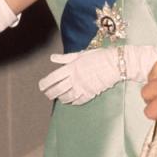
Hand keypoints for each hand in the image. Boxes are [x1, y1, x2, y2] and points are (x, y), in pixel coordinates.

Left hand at [39, 45, 156, 105]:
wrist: (115, 64)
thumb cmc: (98, 56)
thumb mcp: (80, 54)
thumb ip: (65, 58)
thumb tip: (52, 58)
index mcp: (71, 67)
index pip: (53, 78)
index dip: (44, 84)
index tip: (41, 86)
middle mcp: (74, 79)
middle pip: (57, 90)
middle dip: (49, 93)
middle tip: (47, 94)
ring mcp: (82, 87)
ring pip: (65, 97)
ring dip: (60, 98)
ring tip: (58, 97)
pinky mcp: (90, 94)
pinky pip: (77, 101)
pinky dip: (71, 102)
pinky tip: (69, 101)